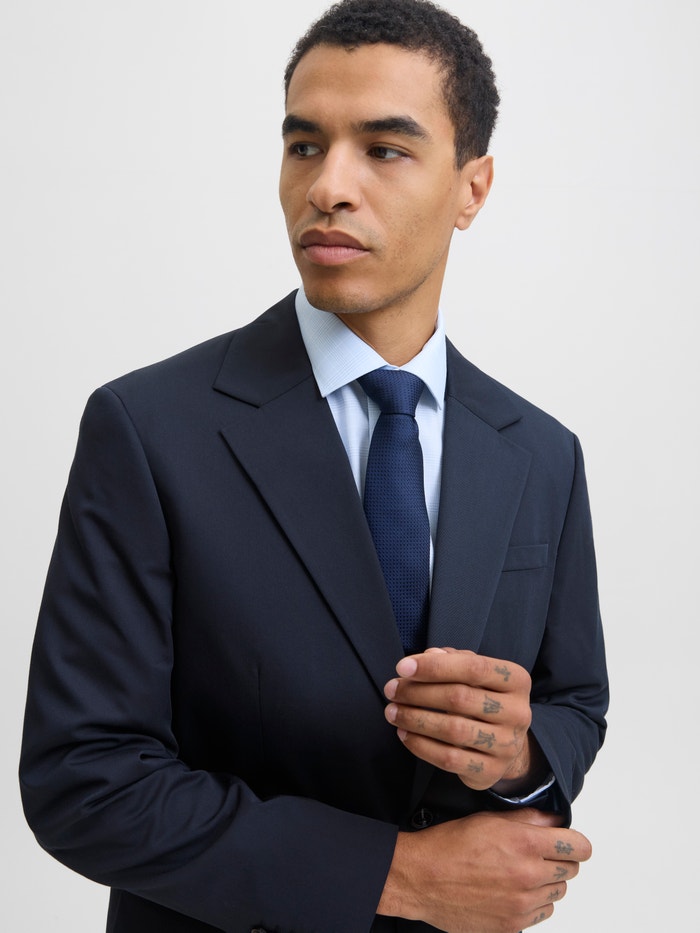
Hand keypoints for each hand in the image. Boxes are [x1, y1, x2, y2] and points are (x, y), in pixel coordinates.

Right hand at [378, 809, 591, 931]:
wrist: (422, 879)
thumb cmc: (449, 845)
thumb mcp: (488, 819)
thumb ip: (527, 819)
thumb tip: (554, 821)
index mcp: (525, 843)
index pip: (578, 847)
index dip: (575, 842)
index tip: (568, 842)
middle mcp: (529, 875)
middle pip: (571, 870)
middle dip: (559, 860)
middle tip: (538, 855)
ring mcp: (522, 904)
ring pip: (559, 893)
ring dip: (548, 883)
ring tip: (521, 873)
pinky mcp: (513, 924)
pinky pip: (542, 913)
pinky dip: (535, 903)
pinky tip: (513, 891)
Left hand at [384, 647, 538, 790]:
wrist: (508, 744)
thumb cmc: (483, 698)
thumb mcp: (476, 673)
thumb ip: (453, 659)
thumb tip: (429, 655)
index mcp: (516, 680)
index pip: (474, 667)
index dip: (435, 667)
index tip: (402, 667)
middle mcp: (518, 712)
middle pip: (460, 698)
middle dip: (418, 692)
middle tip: (391, 690)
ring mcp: (506, 744)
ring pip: (453, 730)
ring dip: (415, 719)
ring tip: (392, 712)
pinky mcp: (491, 771)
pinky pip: (449, 759)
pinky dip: (421, 746)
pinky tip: (404, 734)